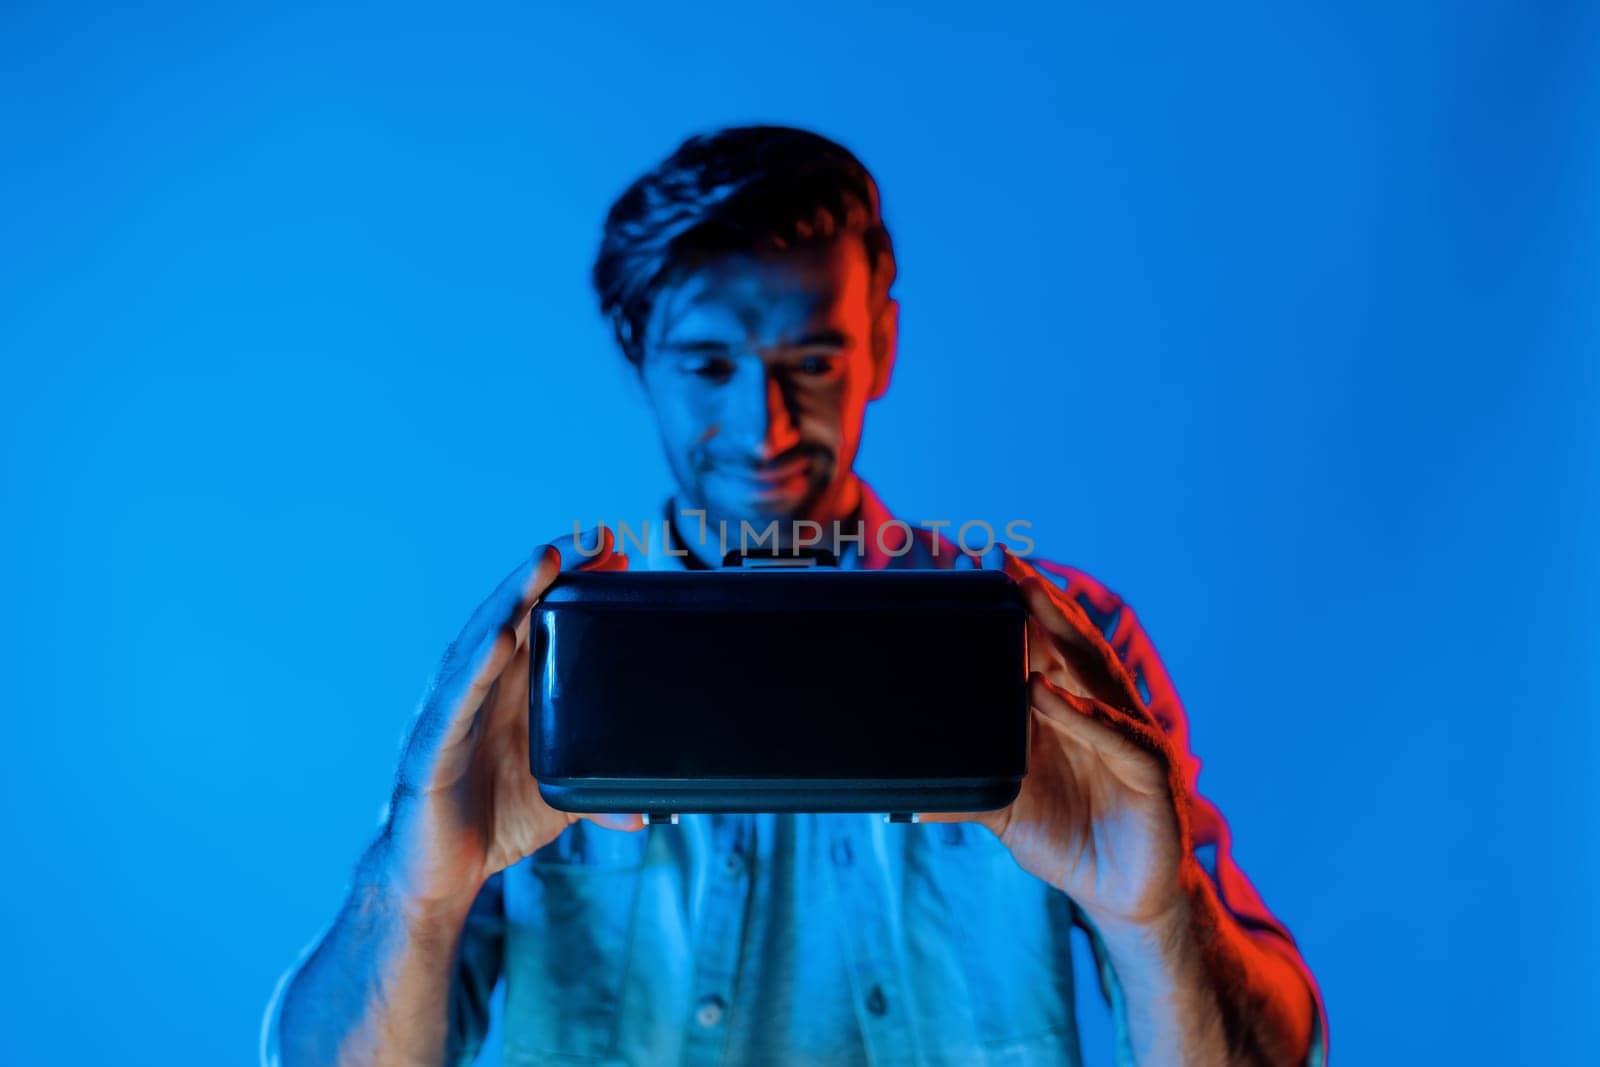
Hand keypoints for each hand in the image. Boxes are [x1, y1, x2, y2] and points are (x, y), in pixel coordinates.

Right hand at [380, 526, 643, 916]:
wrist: (438, 875)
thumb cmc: (491, 819)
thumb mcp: (560, 797)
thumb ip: (601, 791)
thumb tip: (647, 808)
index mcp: (511, 688)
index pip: (540, 617)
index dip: (572, 581)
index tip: (615, 550)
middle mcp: (480, 687)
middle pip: (514, 612)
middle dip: (552, 569)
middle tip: (596, 536)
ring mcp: (452, 711)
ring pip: (481, 640)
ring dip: (514, 597)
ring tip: (546, 560)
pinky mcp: (431, 748)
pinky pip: (454, 701)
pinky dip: (476, 666)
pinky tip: (499, 639)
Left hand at [928, 549, 1194, 932]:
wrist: (1119, 896)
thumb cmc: (1067, 838)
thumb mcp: (1005, 811)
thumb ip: (963, 794)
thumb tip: (905, 796)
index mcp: (1067, 710)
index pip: (1046, 647)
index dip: (1023, 608)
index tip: (989, 569)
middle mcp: (1100, 712)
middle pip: (1073, 646)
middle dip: (1043, 603)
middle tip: (1010, 563)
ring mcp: (1129, 738)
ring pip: (1098, 677)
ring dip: (1064, 639)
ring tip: (1030, 604)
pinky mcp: (1151, 774)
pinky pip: (1118, 738)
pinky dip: (1084, 715)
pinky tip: (1050, 696)